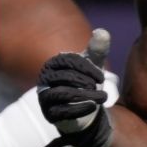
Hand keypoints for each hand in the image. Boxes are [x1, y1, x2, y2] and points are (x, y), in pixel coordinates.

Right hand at [38, 29, 112, 146]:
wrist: (85, 109)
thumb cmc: (86, 82)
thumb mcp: (93, 65)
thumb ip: (98, 50)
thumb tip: (102, 32)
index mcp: (53, 64)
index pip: (68, 61)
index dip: (87, 68)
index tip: (101, 77)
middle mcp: (45, 80)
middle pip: (65, 77)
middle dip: (87, 82)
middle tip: (100, 88)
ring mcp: (45, 98)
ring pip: (62, 94)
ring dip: (86, 95)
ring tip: (102, 97)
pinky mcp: (49, 114)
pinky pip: (62, 111)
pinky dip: (80, 108)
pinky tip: (93, 106)